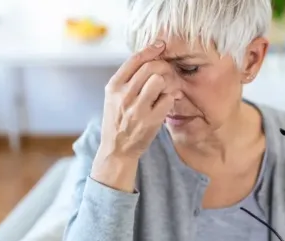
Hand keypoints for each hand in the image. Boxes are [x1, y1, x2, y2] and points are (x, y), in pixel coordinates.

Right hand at [91, 40, 176, 190]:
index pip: (134, 59)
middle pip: (150, 67)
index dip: (151, 49)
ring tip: (167, 89)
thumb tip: (150, 58)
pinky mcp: (150, 121)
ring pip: (159, 80)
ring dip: (167, 83)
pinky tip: (168, 102)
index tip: (161, 46)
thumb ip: (128, 79)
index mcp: (113, 86)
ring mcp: (137, 109)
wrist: (117, 149)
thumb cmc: (118, 120)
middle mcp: (123, 96)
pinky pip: (168, 99)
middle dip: (163, 67)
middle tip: (168, 73)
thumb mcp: (114, 97)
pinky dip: (171, 98)